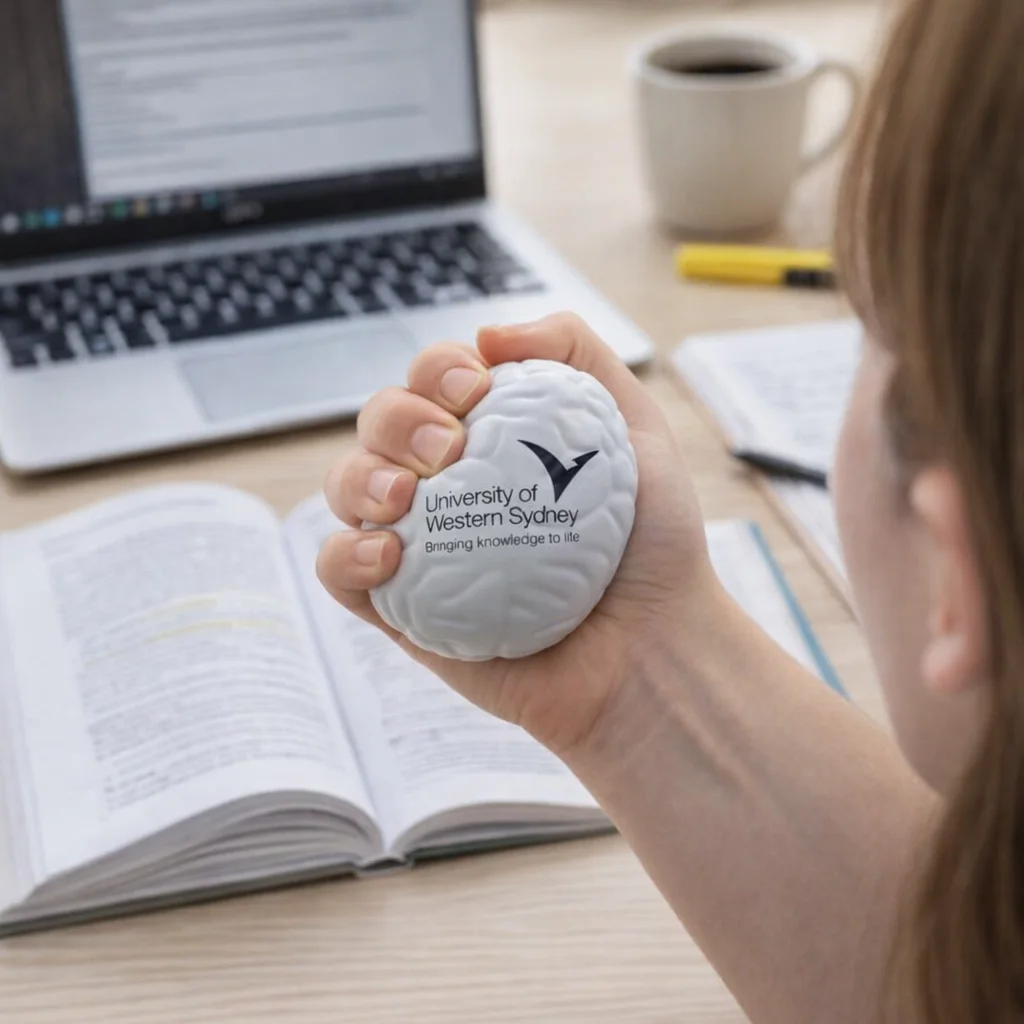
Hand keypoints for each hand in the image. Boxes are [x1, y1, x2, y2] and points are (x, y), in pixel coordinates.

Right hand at [317, 314, 717, 757]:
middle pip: (381, 424)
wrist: (651, 648)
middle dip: (397, 417)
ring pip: (348, 486)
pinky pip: (338, 570)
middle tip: (448, 447)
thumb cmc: (650, 544)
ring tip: (406, 496)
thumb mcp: (636, 427)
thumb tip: (488, 334)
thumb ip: (577, 354)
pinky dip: (344, 551)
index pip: (433, 381)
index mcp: (490, 439)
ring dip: (360, 475)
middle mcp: (446, 485)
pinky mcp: (399, 607)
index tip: (475, 389)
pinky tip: (390, 553)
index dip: (435, 369)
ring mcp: (418, 545)